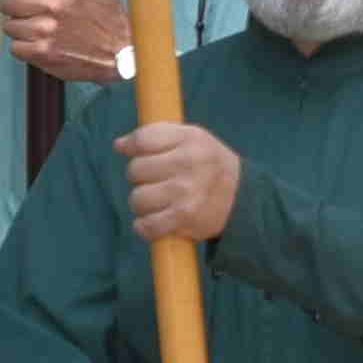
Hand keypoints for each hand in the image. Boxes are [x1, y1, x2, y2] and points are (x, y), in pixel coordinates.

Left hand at [2, 0, 129, 82]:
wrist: (123, 54)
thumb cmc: (112, 19)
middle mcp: (52, 6)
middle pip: (8, 1)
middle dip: (18, 4)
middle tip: (34, 9)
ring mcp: (45, 31)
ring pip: (10, 25)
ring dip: (22, 27)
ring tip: (41, 27)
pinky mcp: (43, 53)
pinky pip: (15, 47)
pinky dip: (25, 47)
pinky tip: (41, 42)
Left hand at [118, 121, 242, 241]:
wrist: (243, 198)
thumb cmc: (208, 165)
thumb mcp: (191, 138)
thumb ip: (156, 136)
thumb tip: (119, 145)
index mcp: (190, 138)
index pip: (142, 140)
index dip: (132, 148)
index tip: (136, 154)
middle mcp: (188, 162)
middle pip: (135, 170)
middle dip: (141, 177)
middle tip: (158, 181)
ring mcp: (186, 191)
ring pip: (137, 198)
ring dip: (143, 203)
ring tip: (160, 201)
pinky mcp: (184, 218)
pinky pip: (147, 225)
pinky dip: (145, 227)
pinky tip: (153, 221)